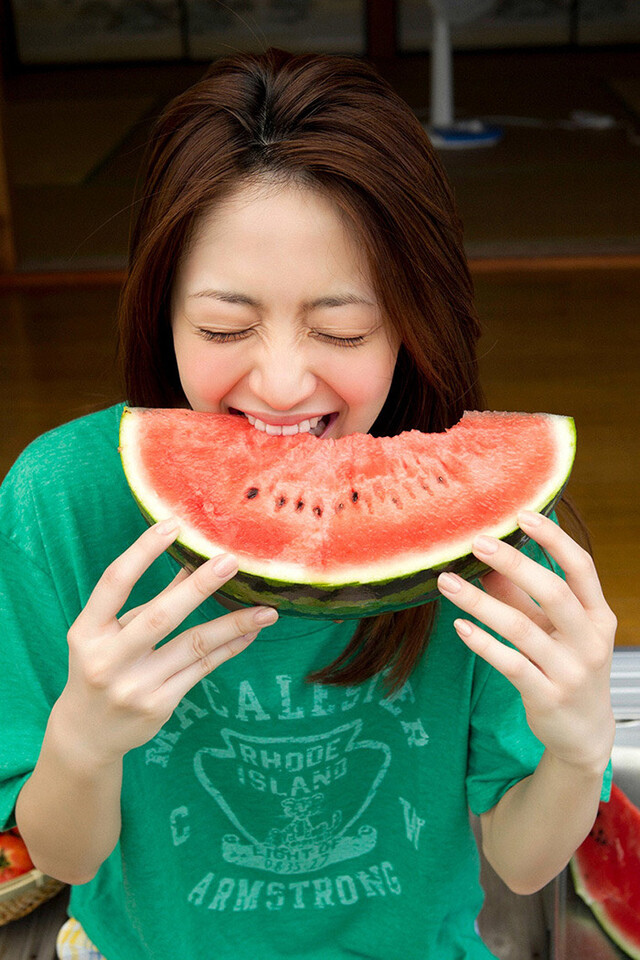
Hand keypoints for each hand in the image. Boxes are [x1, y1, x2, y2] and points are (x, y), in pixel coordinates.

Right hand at [58, 519, 277, 765]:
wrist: (87, 732)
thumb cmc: (101, 666)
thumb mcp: (111, 632)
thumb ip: (148, 600)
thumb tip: (193, 562)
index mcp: (87, 632)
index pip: (114, 582)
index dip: (142, 551)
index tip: (173, 525)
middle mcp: (108, 659)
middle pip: (160, 616)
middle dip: (198, 586)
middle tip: (230, 561)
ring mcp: (135, 685)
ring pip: (193, 646)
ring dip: (233, 624)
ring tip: (266, 610)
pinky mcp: (159, 705)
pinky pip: (203, 669)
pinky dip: (229, 648)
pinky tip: (250, 633)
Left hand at [437, 511, 616, 773]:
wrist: (584, 735)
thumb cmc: (567, 667)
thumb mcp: (554, 629)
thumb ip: (523, 596)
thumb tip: (485, 560)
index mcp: (598, 615)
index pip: (581, 567)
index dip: (553, 539)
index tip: (522, 514)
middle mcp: (589, 640)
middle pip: (552, 592)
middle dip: (514, 562)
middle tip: (477, 542)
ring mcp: (570, 671)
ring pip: (521, 628)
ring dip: (480, 602)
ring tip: (447, 582)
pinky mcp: (546, 696)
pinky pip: (509, 663)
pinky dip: (482, 642)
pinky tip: (460, 626)